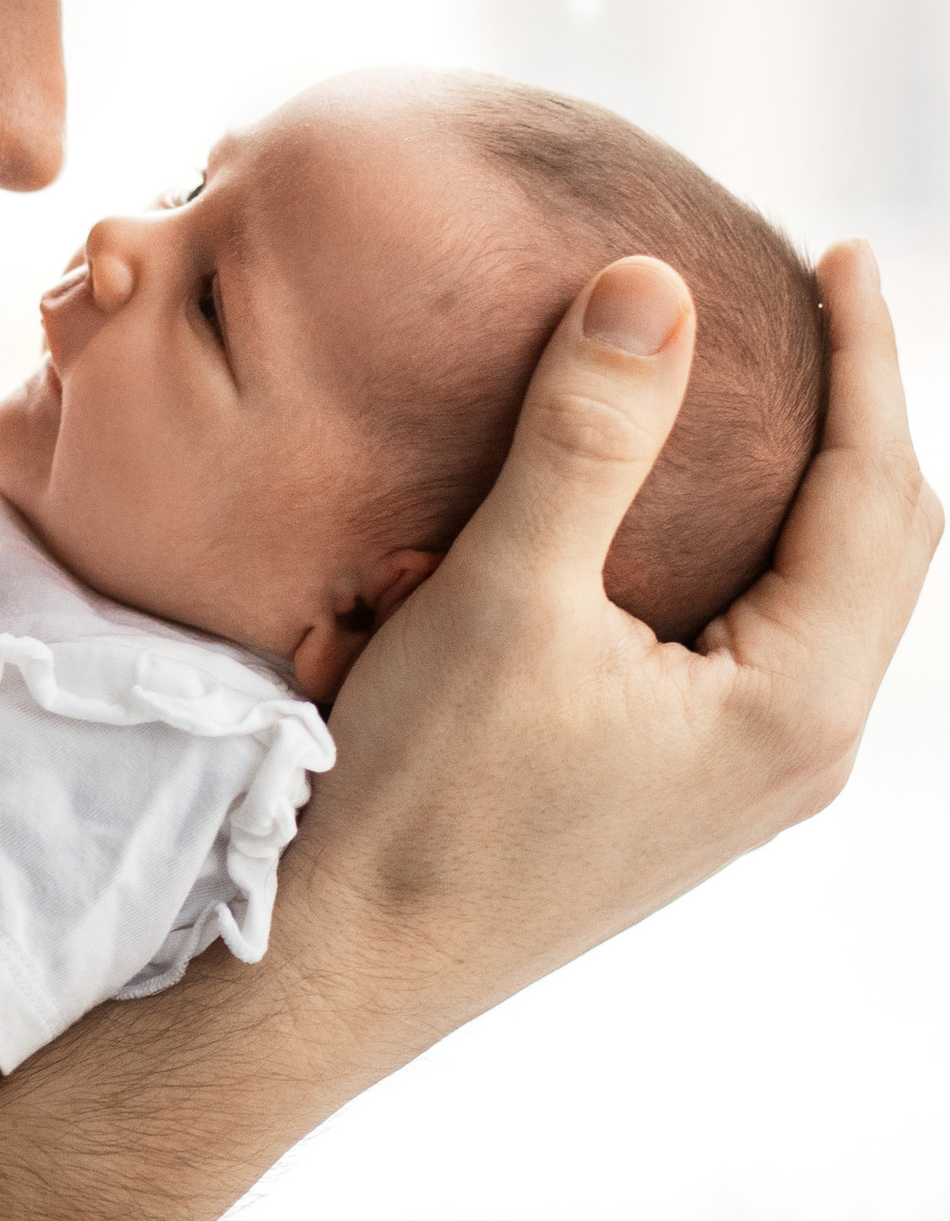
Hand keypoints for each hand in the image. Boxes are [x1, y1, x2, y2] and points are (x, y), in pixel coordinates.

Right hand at [288, 241, 938, 1076]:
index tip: (840, 251)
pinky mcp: (679, 790)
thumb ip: (588, 433)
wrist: (341, 968)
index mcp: (794, 708)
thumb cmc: (420, 800)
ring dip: (808, 483)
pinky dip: (744, 545)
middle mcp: (797, 753)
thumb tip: (653, 282)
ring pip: (822, 596)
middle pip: (878, 546)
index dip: (869, 361)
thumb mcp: (503, 593)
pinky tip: (679, 506)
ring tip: (764, 381)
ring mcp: (741, 783)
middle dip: (859, 415)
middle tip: (817, 298)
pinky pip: (757, 638)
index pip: (880, 495)